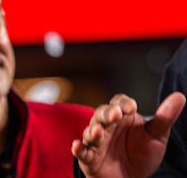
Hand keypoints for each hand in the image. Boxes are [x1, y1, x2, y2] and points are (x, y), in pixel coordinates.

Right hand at [71, 92, 185, 177]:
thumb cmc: (142, 154)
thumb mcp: (156, 136)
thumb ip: (165, 117)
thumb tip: (180, 96)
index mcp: (123, 117)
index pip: (119, 103)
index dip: (123, 103)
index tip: (131, 107)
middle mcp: (107, 126)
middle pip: (102, 113)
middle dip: (106, 113)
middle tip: (114, 115)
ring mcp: (97, 141)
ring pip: (90, 131)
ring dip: (92, 131)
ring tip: (97, 132)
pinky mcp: (89, 157)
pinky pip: (82, 151)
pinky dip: (78, 148)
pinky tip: (77, 146)